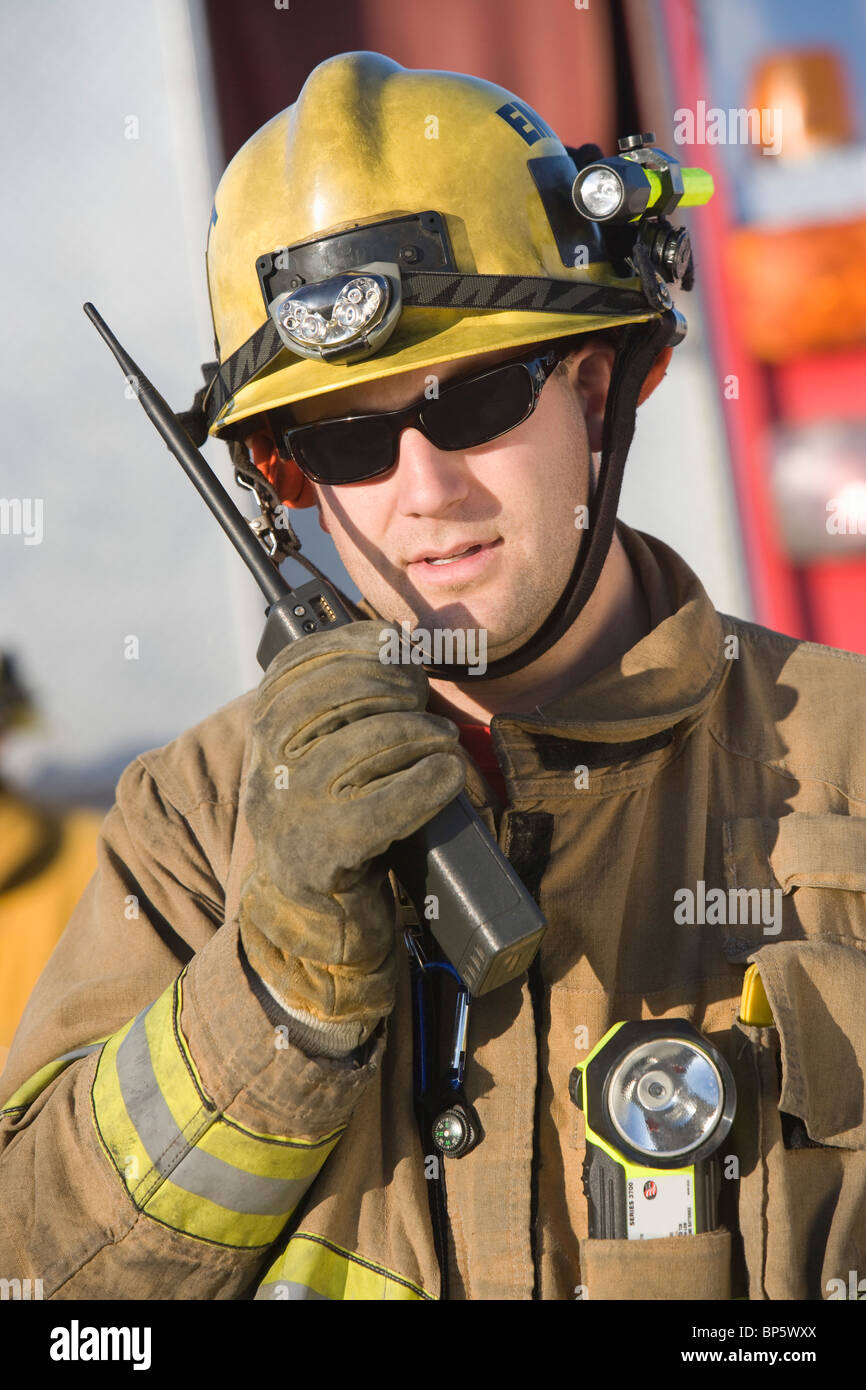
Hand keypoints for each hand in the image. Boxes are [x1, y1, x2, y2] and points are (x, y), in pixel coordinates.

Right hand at [239, 621, 464, 1050]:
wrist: (312, 922)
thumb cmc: (336, 825)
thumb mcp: (326, 757)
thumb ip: (348, 706)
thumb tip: (407, 644)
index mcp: (264, 735)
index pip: (298, 665)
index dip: (356, 644)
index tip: (399, 647)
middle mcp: (268, 766)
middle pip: (337, 695)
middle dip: (393, 686)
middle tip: (423, 703)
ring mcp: (292, 811)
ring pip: (366, 742)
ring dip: (421, 735)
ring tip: (442, 744)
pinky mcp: (324, 852)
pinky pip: (386, 803)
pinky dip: (428, 782)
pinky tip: (448, 777)